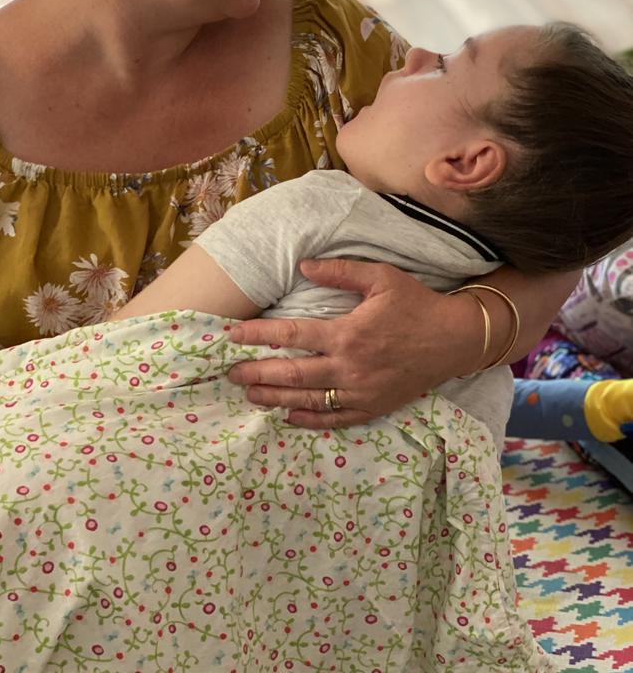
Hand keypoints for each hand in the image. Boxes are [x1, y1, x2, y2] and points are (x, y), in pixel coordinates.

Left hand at [226, 258, 478, 427]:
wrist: (454, 340)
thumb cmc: (416, 304)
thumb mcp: (381, 278)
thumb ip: (340, 271)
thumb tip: (303, 265)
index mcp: (347, 334)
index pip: (291, 336)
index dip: (258, 335)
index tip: (232, 334)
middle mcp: (349, 368)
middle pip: (291, 374)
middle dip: (256, 374)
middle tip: (230, 373)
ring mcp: (360, 392)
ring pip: (307, 399)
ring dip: (274, 398)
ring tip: (250, 394)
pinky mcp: (372, 407)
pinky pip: (335, 419)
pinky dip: (310, 419)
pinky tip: (289, 416)